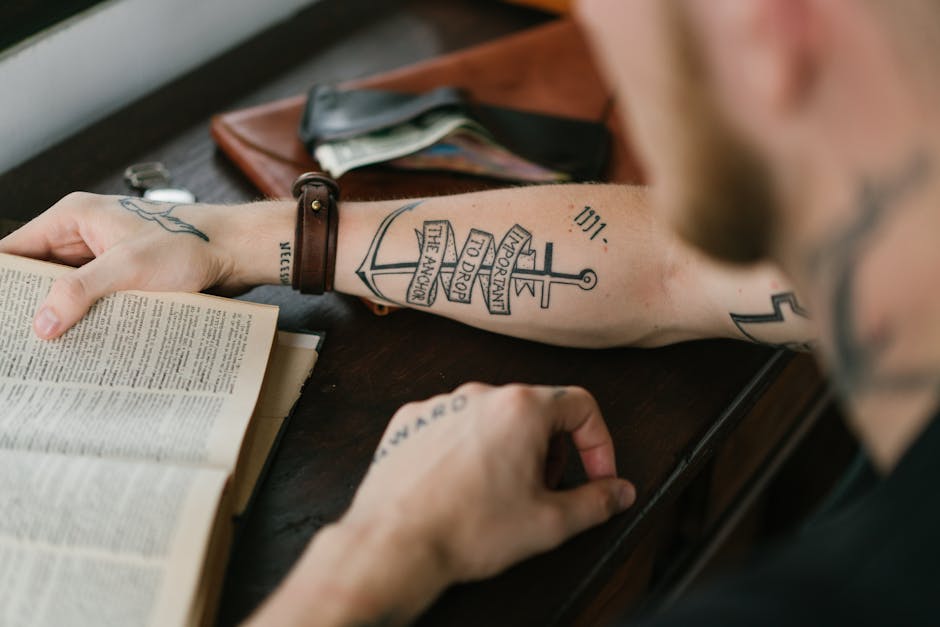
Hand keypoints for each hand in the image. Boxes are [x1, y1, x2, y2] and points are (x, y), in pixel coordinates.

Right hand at [0, 192, 291, 338]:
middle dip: (30, 306)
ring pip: (68, 290)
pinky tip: (84, 344)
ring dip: (62, 316)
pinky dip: (88, 318)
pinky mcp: (127, 275)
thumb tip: (42, 322)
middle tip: (22, 343)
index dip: (5, 284)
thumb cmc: (191, 243)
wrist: (237, 250)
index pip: (16, 250)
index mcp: (75, 216)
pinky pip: (96, 299)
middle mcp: (85, 233)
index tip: (3, 317)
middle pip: (38, 273)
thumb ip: (81, 291)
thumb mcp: (128, 266)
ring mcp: (106, 255)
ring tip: (47, 351)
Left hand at [254, 383, 635, 625]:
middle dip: (551, 450)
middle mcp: (479, 395)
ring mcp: (440, 405)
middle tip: (545, 491)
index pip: (581, 406)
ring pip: (493, 417)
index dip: (599, 444)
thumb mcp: (549, 523)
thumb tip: (619, 492)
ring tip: (501, 492)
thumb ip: (596, 502)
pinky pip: (453, 425)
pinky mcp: (410, 421)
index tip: (596, 475)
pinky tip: (462, 486)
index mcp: (521, 408)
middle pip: (537, 410)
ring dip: (510, 448)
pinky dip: (468, 449)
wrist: (394, 543)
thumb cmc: (466, 530)